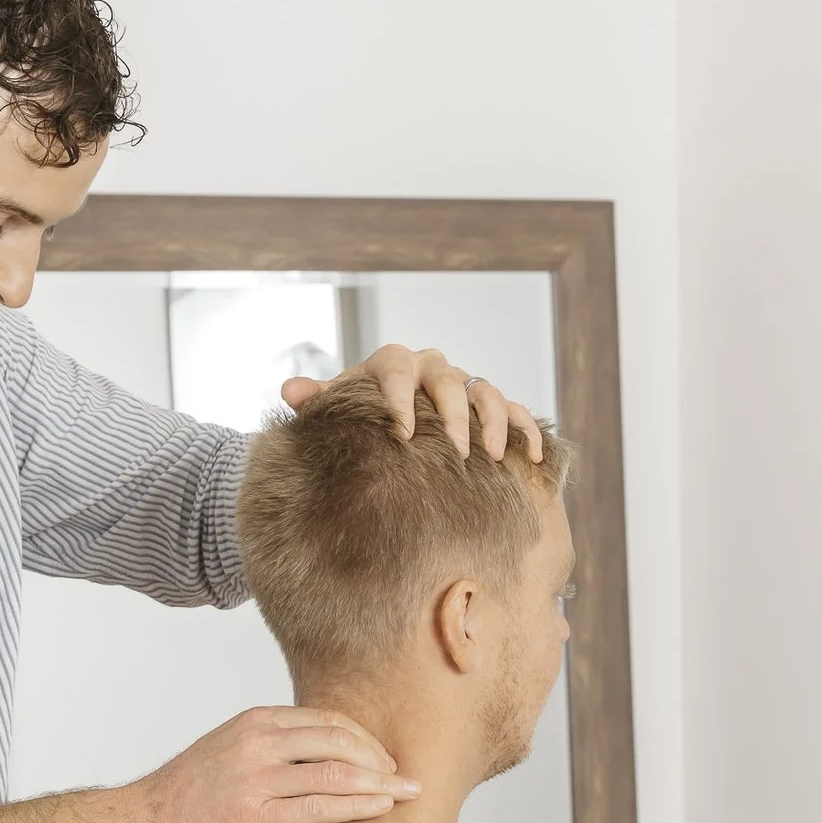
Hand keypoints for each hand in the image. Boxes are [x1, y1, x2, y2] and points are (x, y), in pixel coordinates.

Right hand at [126, 706, 418, 822]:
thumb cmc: (186, 792)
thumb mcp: (228, 748)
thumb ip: (269, 744)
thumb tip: (316, 753)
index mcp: (255, 722)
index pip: (326, 718)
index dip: (363, 738)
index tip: (382, 757)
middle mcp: (259, 742)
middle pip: (338, 738)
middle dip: (378, 758)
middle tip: (401, 776)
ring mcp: (258, 778)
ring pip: (336, 771)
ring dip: (379, 782)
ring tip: (404, 793)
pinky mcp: (257, 816)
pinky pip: (321, 807)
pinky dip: (358, 806)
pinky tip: (378, 809)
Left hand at [281, 343, 544, 461]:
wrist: (387, 432)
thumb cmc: (358, 421)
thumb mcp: (335, 414)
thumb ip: (317, 402)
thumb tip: (290, 390)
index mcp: (393, 365)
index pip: (397, 369)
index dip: (401, 399)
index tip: (402, 435)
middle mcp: (432, 368)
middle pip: (448, 380)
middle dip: (453, 417)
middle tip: (456, 454)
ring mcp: (464, 386)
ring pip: (486, 391)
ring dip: (491, 422)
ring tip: (489, 457)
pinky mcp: (491, 407)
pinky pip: (516, 411)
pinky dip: (526, 430)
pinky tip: (531, 458)